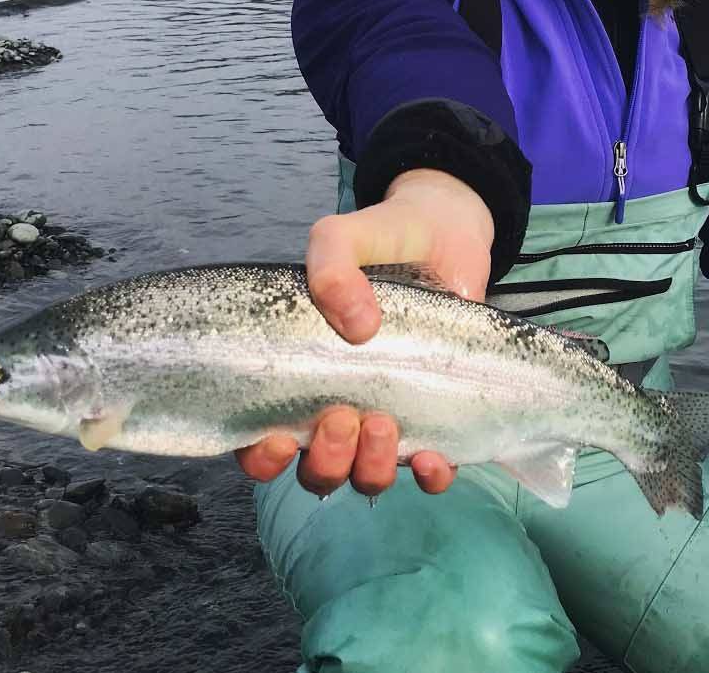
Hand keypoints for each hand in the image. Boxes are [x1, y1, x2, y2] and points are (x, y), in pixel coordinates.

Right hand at [234, 168, 494, 497]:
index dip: (262, 458)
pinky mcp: (437, 416)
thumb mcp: (342, 237)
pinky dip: (430, 475)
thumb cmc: (381, 239)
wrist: (446, 231)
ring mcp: (388, 415)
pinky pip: (430, 470)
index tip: (279, 438)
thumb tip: (357, 326)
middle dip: (325, 460)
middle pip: (317, 471)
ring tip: (384, 423)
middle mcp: (338, 406)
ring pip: (367, 477)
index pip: (263, 441)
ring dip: (371, 467)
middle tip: (342, 416)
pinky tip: (433, 458)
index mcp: (300, 375)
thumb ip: (332, 265)